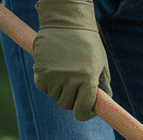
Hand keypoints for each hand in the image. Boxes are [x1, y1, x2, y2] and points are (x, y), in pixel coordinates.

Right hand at [32, 0, 109, 120]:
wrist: (67, 22)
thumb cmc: (88, 44)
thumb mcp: (101, 65)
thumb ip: (103, 87)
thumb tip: (102, 107)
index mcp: (88, 79)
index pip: (82, 111)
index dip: (85, 113)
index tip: (85, 110)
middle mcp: (70, 79)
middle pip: (67, 105)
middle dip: (72, 99)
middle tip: (75, 85)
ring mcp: (54, 76)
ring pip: (54, 96)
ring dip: (59, 89)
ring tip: (65, 72)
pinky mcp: (40, 71)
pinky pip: (43, 87)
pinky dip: (47, 82)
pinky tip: (53, 69)